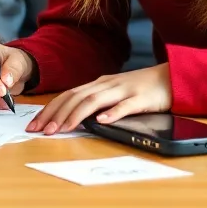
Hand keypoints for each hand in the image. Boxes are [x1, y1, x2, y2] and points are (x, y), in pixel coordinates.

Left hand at [28, 64, 171, 134]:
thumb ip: (95, 103)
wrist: (172, 76)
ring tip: (62, 128)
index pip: (67, 96)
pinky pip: (125, 106)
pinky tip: (101, 122)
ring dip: (75, 115)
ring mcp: (123, 90)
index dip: (49, 109)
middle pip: (74, 97)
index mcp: (97, 85)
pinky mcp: (141, 98)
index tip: (34, 125)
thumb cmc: (140, 89)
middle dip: (55, 114)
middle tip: (40, 130)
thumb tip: (73, 118)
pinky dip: (111, 113)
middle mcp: (106, 85)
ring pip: (94, 100)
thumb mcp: (113, 94)